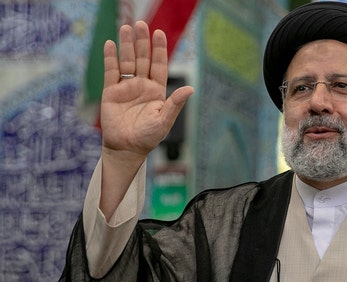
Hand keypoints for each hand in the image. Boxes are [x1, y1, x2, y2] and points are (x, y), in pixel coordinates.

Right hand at [101, 21, 193, 163]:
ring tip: (126, 28)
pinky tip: (110, 44)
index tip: (159, 33)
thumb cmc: (148, 137)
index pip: (159, 65)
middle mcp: (142, 86)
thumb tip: (191, 88)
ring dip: (126, 45)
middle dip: (142, 41)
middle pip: (143, 59)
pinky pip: (111, 72)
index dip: (159, 49)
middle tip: (141, 24)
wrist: (126, 149)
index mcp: (157, 91)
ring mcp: (127, 88)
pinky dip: (110, 58)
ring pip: (127, 61)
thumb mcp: (164, 120)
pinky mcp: (111, 92)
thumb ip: (175, 104)